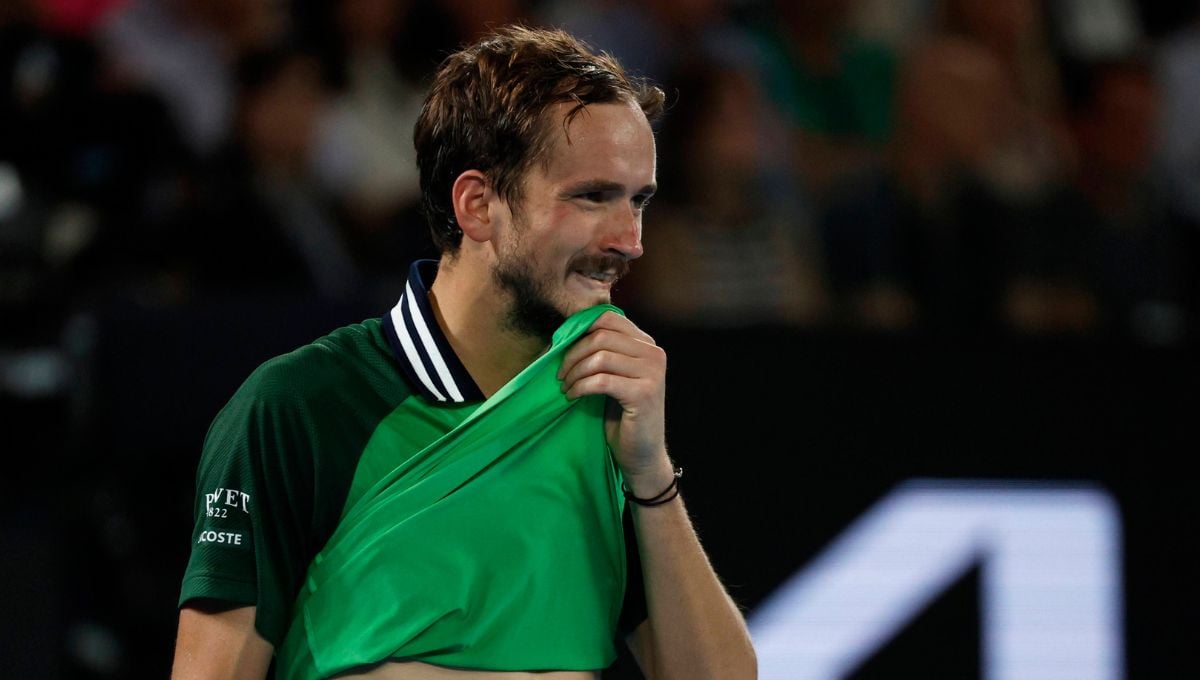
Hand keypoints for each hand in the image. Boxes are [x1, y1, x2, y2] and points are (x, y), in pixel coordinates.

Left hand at [558, 312, 673, 492]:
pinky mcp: (644, 393)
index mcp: (646, 344)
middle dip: (572, 353)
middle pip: (601, 336)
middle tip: (560, 374)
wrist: (641, 453)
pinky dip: (580, 387)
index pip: (608, 318)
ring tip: (566, 387)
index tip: (561, 349)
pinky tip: (572, 396)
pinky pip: (601, 380)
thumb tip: (564, 332)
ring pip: (599, 357)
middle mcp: (654, 353)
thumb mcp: (613, 376)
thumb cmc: (621, 415)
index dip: (579, 329)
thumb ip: (602, 352)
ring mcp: (652, 372)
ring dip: (574, 372)